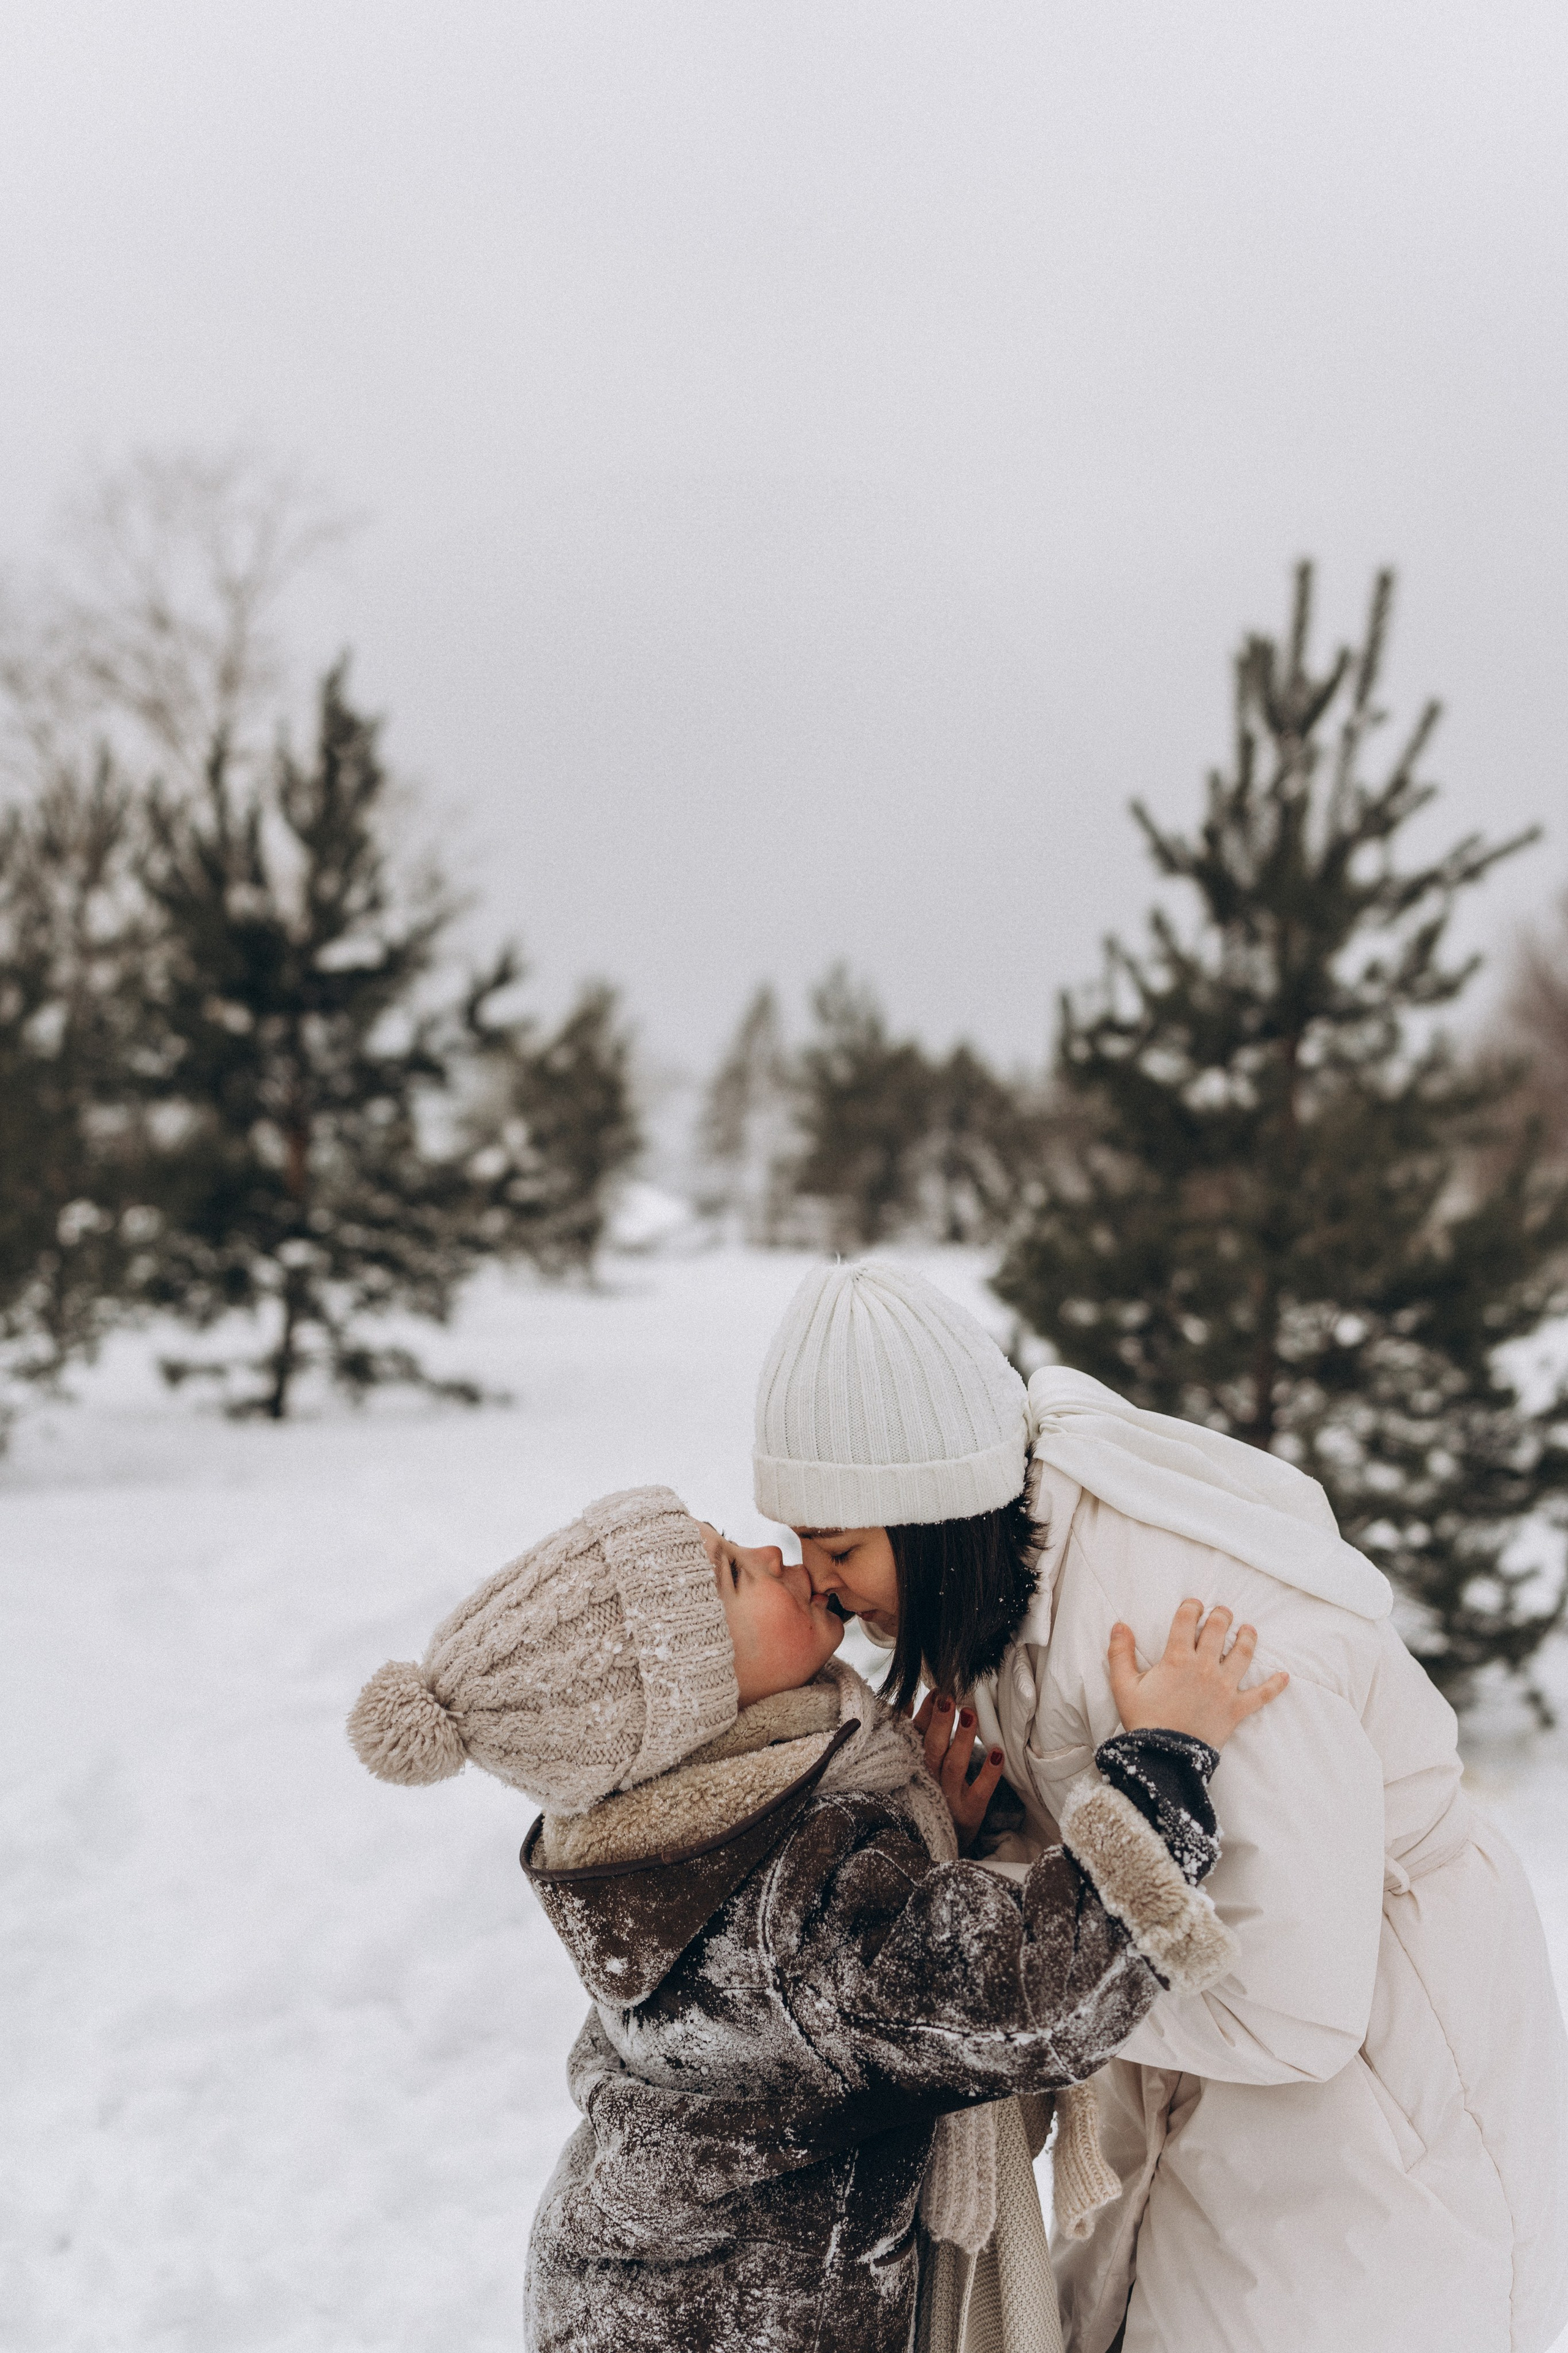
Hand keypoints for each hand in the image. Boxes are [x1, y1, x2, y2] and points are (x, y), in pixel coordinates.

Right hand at [910, 1691, 1006, 1852]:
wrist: (940, 1842)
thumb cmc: (930, 1794)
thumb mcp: (916, 1765)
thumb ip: (912, 1732)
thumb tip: (906, 1702)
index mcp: (915, 1766)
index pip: (916, 1736)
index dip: (925, 1713)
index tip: (938, 1692)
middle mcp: (928, 1781)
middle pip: (932, 1748)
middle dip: (940, 1722)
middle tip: (949, 1698)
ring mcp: (949, 1797)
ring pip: (953, 1766)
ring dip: (961, 1739)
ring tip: (969, 1714)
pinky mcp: (970, 1812)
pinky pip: (980, 1791)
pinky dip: (989, 1773)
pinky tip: (998, 1753)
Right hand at [1108, 1601, 1288, 1750]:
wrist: (1165, 1757)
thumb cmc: (1143, 1721)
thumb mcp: (1123, 1686)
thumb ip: (1119, 1653)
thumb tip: (1120, 1625)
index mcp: (1177, 1658)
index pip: (1187, 1620)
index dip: (1191, 1607)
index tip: (1193, 1604)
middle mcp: (1204, 1667)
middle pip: (1218, 1630)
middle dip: (1222, 1616)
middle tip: (1222, 1612)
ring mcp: (1223, 1687)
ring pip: (1242, 1655)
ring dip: (1247, 1638)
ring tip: (1248, 1629)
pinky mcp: (1236, 1708)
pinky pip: (1261, 1695)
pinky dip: (1274, 1686)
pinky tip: (1284, 1677)